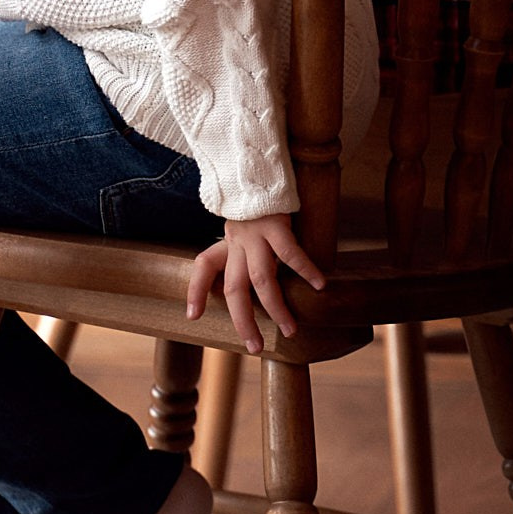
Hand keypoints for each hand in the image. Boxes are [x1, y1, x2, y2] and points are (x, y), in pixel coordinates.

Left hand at [186, 215, 326, 354]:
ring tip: (290, 329)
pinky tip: (320, 286)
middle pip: (234, 288)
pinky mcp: (278, 224)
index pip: (203, 266)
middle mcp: (237, 241)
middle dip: (243, 321)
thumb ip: (242, 251)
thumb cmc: (259, 203)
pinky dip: (306, 270)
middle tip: (255, 347)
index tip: (192, 316)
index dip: (195, 290)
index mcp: (227, 242)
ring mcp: (257, 234)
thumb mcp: (243, 227)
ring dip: (276, 307)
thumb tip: (254, 285)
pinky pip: (290, 253)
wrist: (264, 166)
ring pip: (262, 279)